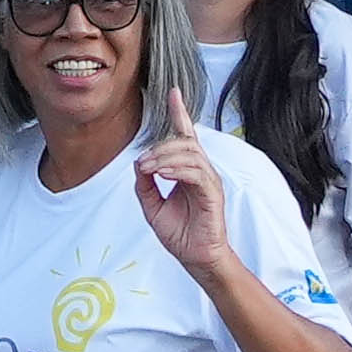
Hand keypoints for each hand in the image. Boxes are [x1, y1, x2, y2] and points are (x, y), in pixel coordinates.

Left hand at [132, 86, 232, 273]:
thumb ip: (145, 184)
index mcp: (188, 171)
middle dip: (160, 146)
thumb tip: (138, 164)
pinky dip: (177, 170)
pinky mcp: (212, 194)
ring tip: (149, 169)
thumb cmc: (180, 234)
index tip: (173, 92)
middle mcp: (201, 172)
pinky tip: (163, 174)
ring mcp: (209, 181)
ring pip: (190, 154)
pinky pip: (197, 173)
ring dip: (165, 158)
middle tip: (142, 163)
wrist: (195, 258)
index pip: (185, 137)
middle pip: (184, 143)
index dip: (180, 113)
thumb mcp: (153, 207)